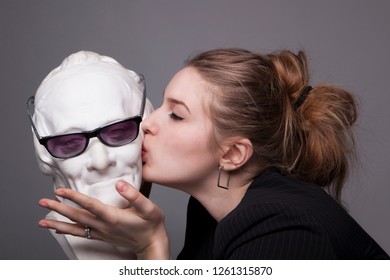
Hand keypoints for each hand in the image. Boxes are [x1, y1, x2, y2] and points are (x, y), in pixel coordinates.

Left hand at [38, 180, 169, 259]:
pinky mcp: (102, 236)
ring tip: (42, 221)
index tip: (60, 191)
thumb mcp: (149, 208)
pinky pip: (80, 234)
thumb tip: (119, 184)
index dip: (74, 197)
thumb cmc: (151, 225)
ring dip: (57, 224)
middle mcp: (104, 226)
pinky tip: (59, 230)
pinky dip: (67, 231)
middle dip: (58, 209)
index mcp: (113, 217)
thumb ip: (134, 195)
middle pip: (77, 217)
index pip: (89, 205)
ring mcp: (102, 233)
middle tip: (42, 202)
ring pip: (75, 228)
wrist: (152, 243)